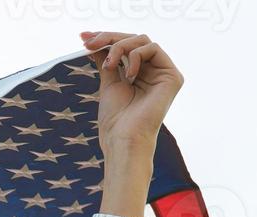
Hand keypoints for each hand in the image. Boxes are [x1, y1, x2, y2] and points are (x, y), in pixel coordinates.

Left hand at [79, 31, 184, 154]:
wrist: (123, 139)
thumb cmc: (116, 120)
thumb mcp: (108, 82)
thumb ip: (107, 60)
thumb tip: (95, 43)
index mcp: (141, 73)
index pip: (126, 46)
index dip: (106, 38)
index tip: (84, 39)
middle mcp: (154, 71)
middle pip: (134, 39)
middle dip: (109, 38)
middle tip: (89, 44)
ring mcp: (164, 73)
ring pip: (142, 41)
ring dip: (119, 47)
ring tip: (109, 65)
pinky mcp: (172, 77)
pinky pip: (153, 49)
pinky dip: (134, 56)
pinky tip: (127, 75)